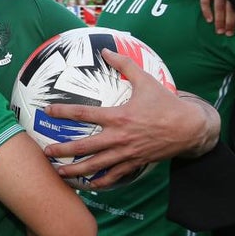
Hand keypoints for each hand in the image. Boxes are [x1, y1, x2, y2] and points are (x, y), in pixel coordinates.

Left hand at [42, 51, 219, 188]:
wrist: (189, 128)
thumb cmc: (166, 103)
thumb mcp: (146, 80)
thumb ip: (125, 64)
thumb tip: (106, 50)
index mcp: (119, 116)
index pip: (84, 113)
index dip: (64, 111)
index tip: (48, 110)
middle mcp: (119, 137)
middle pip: (84, 147)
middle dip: (62, 150)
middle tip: (45, 153)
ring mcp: (126, 153)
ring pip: (95, 166)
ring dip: (75, 171)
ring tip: (58, 174)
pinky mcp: (134, 163)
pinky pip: (113, 176)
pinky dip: (99, 183)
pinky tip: (87, 186)